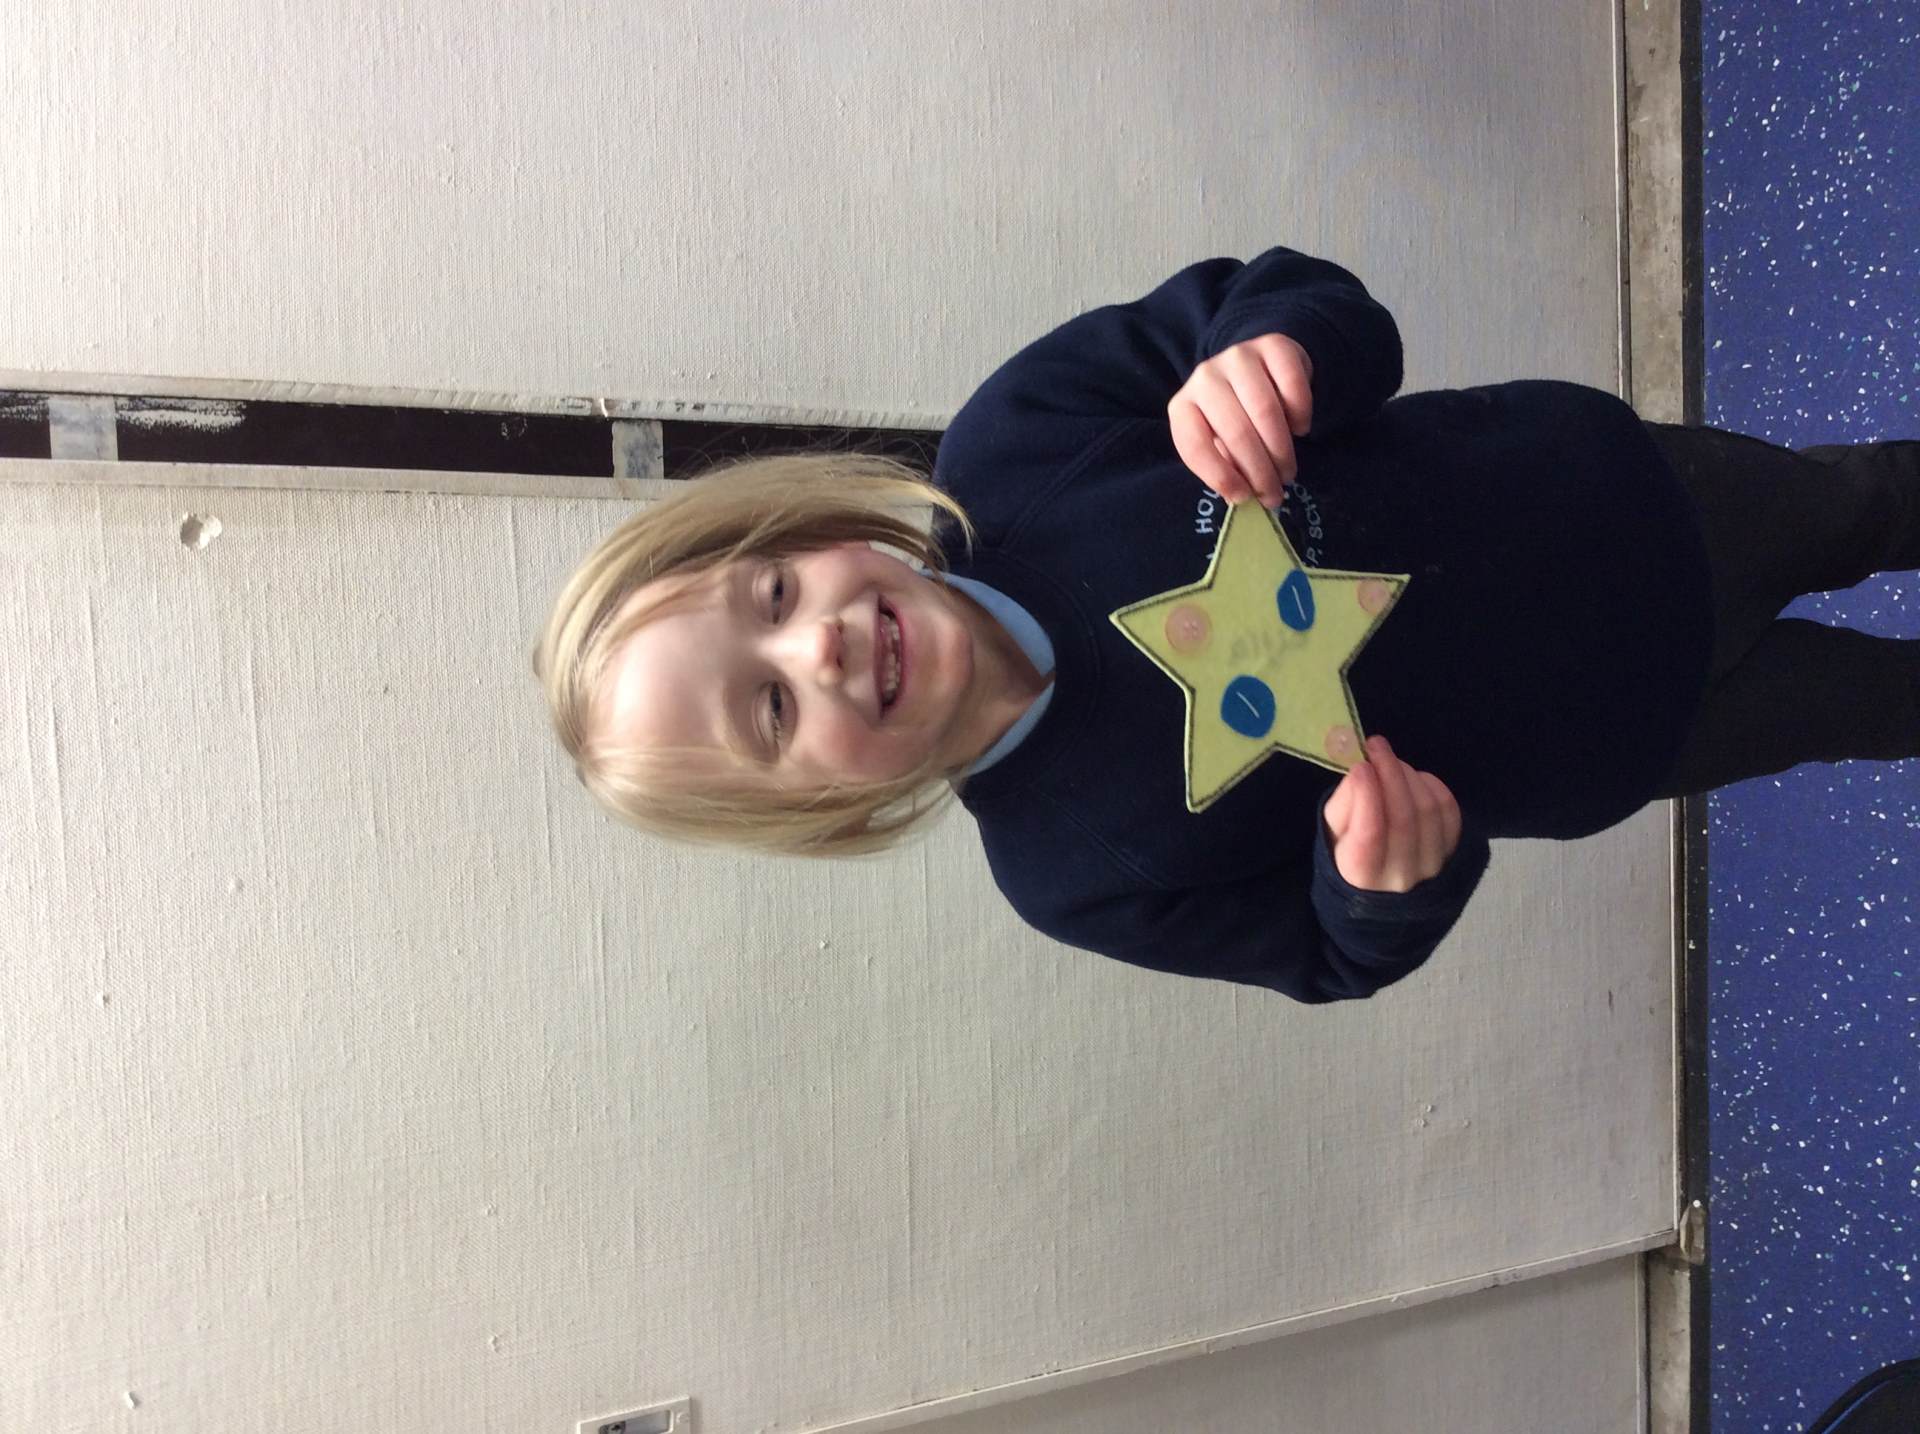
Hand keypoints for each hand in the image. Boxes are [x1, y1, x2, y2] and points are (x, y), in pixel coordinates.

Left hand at [1168, 333, 1313, 508]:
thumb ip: (1225, 466)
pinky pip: (1292, 386)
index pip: (1195, 445)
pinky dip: (1300, 414)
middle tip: (1275, 493)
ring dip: (1281, 450)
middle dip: (1259, 471)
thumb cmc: (1234, 416)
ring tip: (1288, 471)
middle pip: (1236, 432)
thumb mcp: (1219, 442)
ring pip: (1265, 411)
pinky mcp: (1273, 346)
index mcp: (1183, 405)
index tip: (1243, 497)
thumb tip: (1242, 496)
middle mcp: (1205, 377)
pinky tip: (1299, 429)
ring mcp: (1238, 357)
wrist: (1258, 367)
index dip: (1219, 477)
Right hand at [1322, 735, 1462, 892]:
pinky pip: (1450, 811)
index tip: (1360, 765)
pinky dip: (1433, 785)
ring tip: (1392, 763)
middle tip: (1376, 746)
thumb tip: (1363, 770)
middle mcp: (1401, 877)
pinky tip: (1415, 778)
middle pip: (1404, 819)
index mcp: (1361, 878)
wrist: (1380, 888)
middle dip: (1390, 774)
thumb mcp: (1331, 832)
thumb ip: (1344, 803)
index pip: (1370, 835)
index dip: (1367, 795)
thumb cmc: (1346, 854)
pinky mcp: (1453, 852)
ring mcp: (1433, 867)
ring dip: (1409, 776)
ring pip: (1429, 811)